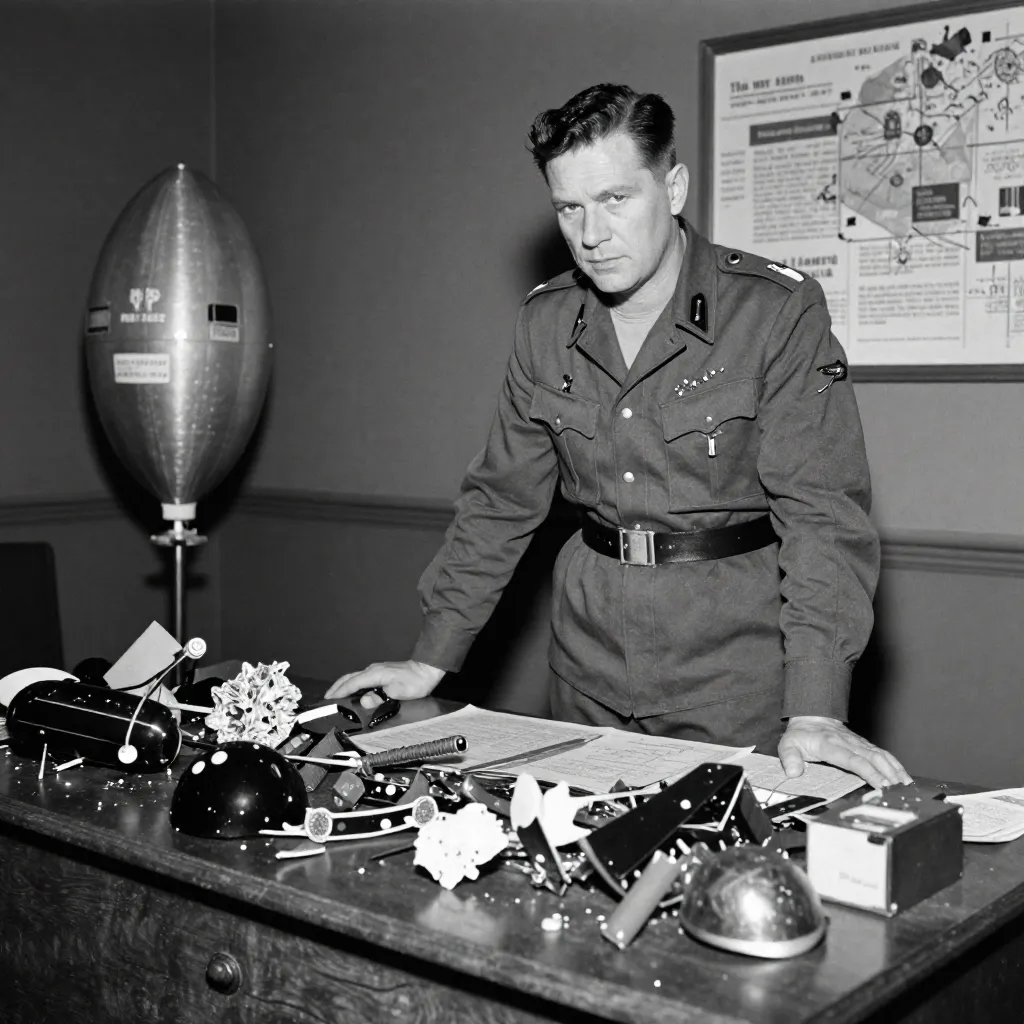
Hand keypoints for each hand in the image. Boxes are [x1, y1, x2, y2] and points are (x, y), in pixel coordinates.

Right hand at [324, 660, 444, 706]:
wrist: (427, 670)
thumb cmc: (415, 682)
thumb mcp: (398, 692)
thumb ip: (380, 697)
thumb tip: (364, 701)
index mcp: (374, 674)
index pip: (352, 683)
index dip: (339, 692)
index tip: (328, 699)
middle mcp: (373, 669)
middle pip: (349, 677)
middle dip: (337, 687)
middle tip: (326, 697)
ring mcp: (376, 669)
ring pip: (354, 676)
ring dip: (343, 685)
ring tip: (335, 695)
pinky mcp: (381, 672)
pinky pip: (361, 677)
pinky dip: (352, 684)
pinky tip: (352, 690)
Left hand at [778, 716, 911, 788]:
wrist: (811, 716)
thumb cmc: (801, 734)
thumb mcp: (788, 744)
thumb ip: (789, 758)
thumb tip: (793, 772)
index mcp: (830, 744)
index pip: (852, 759)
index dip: (868, 772)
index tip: (881, 784)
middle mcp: (848, 742)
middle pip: (872, 758)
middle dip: (888, 774)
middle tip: (899, 791)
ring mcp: (858, 743)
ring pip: (881, 755)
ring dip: (895, 770)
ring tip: (907, 786)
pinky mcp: (864, 745)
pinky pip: (883, 754)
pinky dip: (895, 765)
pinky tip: (904, 776)